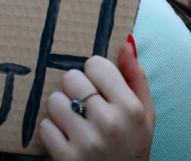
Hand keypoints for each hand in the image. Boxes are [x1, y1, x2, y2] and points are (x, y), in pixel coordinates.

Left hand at [39, 42, 154, 159]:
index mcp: (131, 108)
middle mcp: (109, 123)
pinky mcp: (66, 158)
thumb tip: (125, 41)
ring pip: (54, 99)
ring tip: (76, 121)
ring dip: (61, 109)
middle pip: (71, 78)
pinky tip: (67, 138)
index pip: (95, 64)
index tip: (99, 87)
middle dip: (76, 89)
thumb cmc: (133, 144)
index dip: (95, 74)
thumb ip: (136, 76)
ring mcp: (86, 141)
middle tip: (86, 106)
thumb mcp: (146, 113)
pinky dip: (52, 131)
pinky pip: (44, 126)